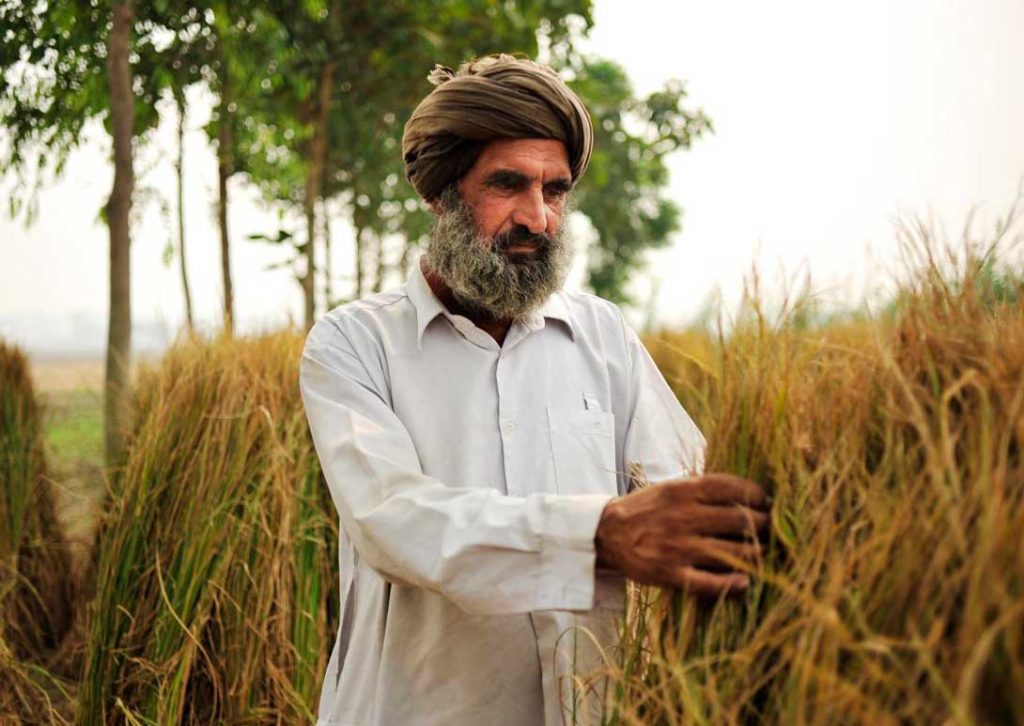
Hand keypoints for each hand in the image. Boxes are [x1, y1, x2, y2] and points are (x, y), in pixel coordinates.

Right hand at [594, 473, 770, 596]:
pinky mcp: (670, 573)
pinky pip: (708, 583)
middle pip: (741, 521)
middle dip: (763, 526)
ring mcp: (678, 547)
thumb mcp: (671, 487)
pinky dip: (731, 585)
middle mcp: (684, 517)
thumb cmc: (647, 509)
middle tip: (769, 530)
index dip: (758, 496)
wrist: (607, 533)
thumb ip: (704, 489)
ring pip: (734, 553)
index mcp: (684, 491)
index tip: (767, 503)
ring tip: (761, 554)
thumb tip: (747, 494)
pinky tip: (744, 583)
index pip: (734, 488)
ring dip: (756, 555)